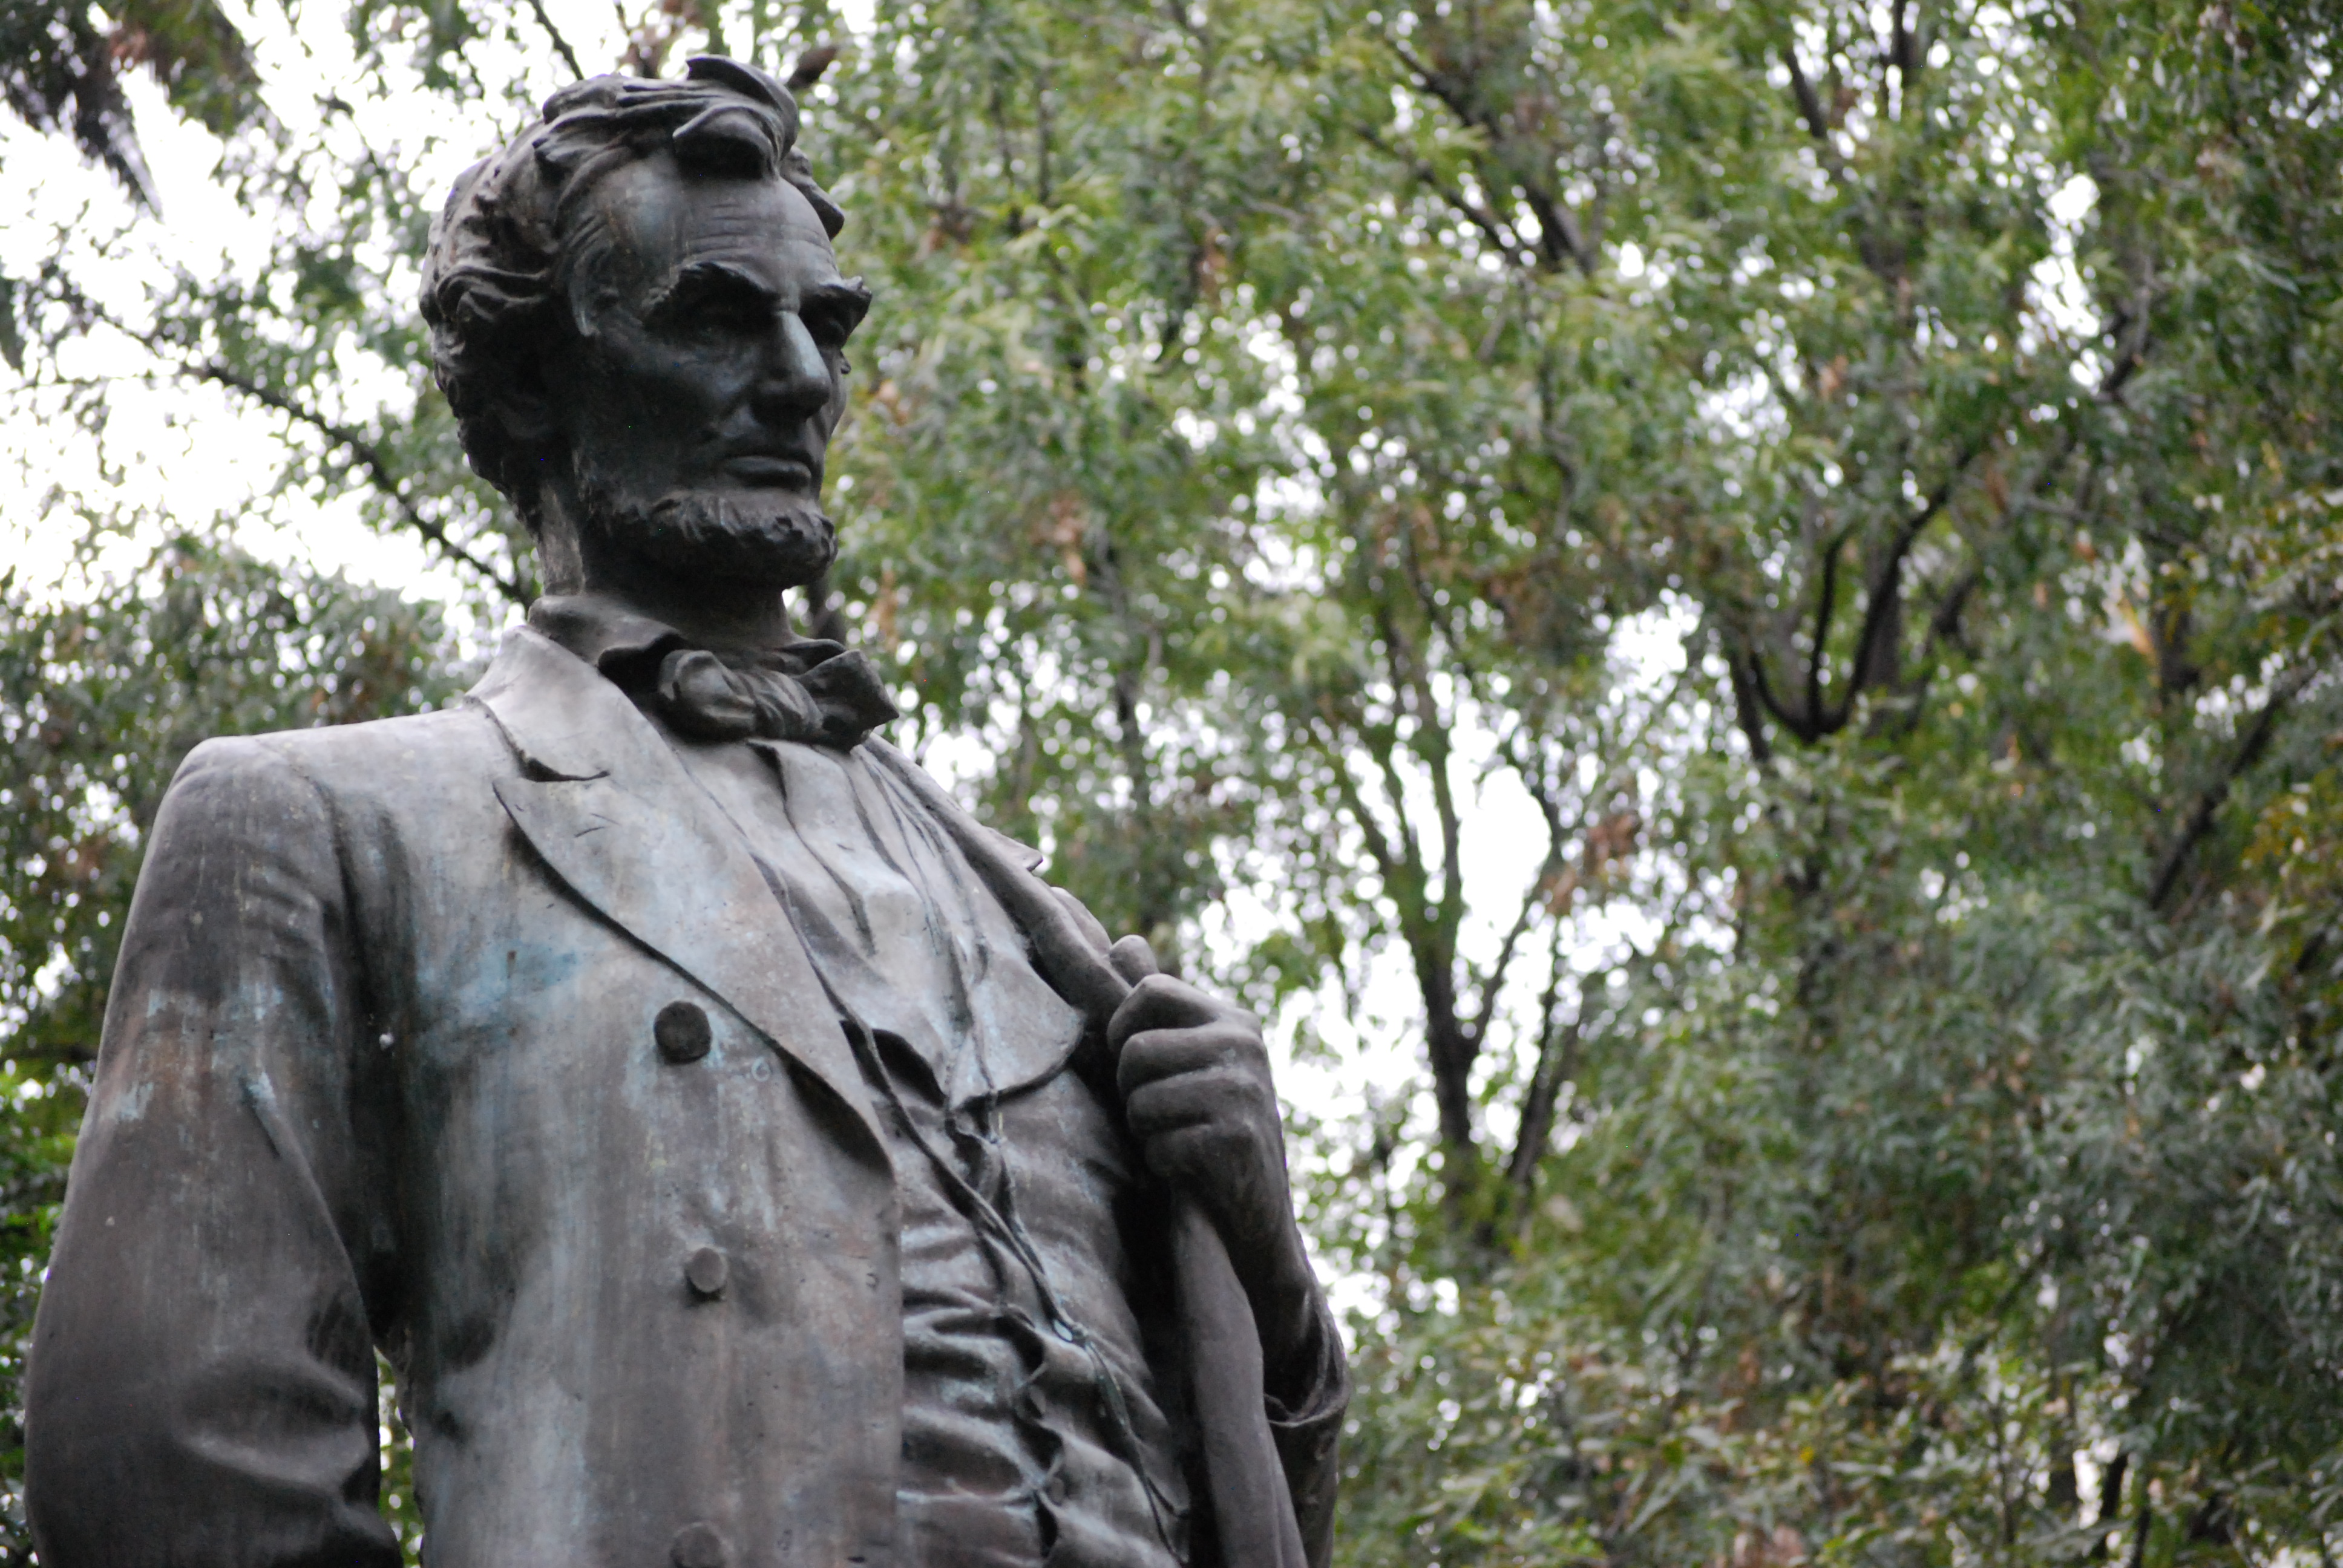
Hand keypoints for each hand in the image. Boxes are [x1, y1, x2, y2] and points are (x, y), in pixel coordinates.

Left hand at [1106, 942, 1318, 1372]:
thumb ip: (1163, 1006)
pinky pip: (1159, 1145)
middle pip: (1134, 1050)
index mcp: (1233, 1020)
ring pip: (1140, 1101)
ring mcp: (1243, 1092)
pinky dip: (1164, 1164)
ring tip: (1180, 1140)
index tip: (1134, 1063)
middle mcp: (1244, 1045)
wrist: (1258, 1217)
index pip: (1147, 992)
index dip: (1122, 1029)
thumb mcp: (1197, 1060)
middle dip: (1130, 1090)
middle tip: (1160, 1113)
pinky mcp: (1236, 1139)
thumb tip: (1125, 942)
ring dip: (1146, 1132)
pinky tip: (1193, 1169)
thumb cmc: (1215, 1131)